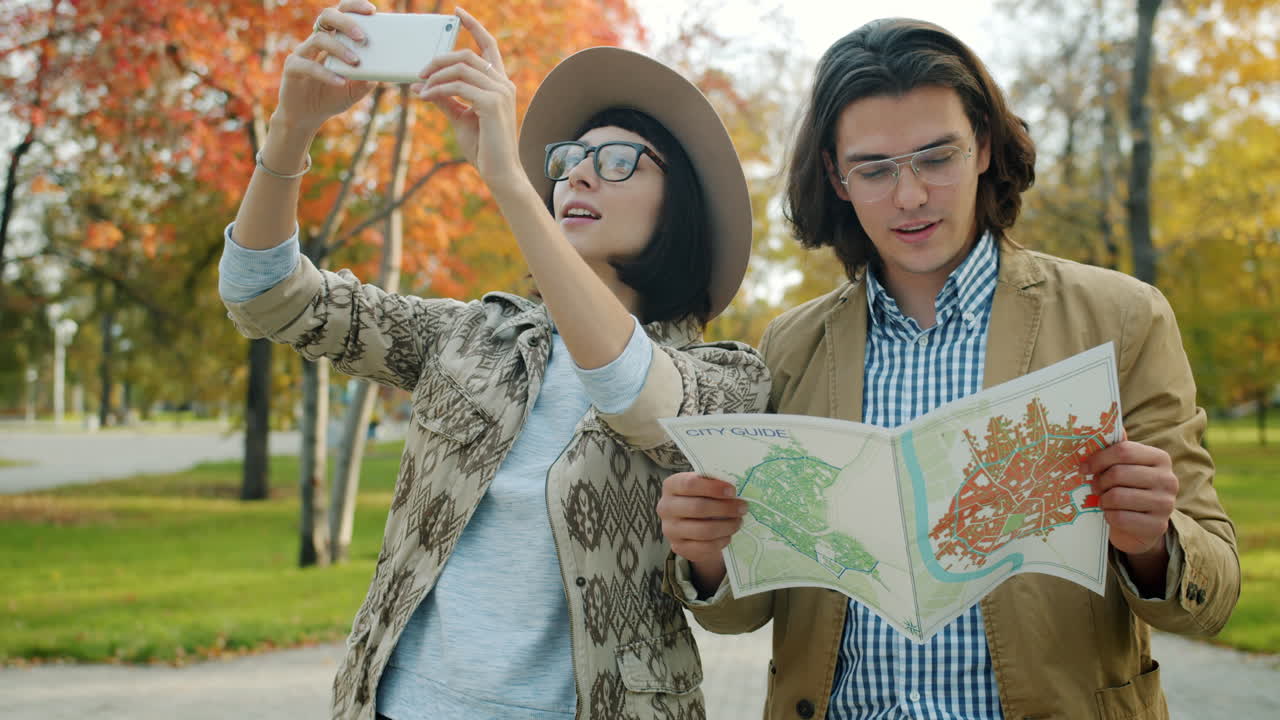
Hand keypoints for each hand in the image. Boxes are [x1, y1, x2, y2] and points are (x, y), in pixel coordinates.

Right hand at [276, 0, 378, 131]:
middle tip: (362, 37)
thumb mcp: (356, 89)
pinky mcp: (292, 68)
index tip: (372, 11)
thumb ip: (368, 79)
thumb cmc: (332, 97)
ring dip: (340, 49)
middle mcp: (316, 41)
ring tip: (355, 62)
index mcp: (333, 39)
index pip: (341, 13)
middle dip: (346, 22)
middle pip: (328, 16)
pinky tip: (340, 82)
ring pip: (319, 39)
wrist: (307, 117)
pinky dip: (326, 73)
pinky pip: (308, 66)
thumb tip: (384, 71)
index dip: (354, 7)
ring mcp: (302, 52)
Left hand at [411, 8, 521, 189]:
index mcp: (500, 83)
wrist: (499, 172)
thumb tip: (421, 85)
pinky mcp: (491, 104)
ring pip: (460, 68)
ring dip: (435, 75)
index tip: (457, 12)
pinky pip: (457, 87)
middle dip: (439, 58)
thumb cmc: (483, 147)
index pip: (489, 45)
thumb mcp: (460, 118)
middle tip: (419, 71)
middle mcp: (503, 84)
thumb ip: (445, 99)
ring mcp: (500, 92)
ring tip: (419, 86)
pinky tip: (425, 96)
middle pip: (467, 55)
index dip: (473, 26)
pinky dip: (437, 89)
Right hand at [656, 472, 748, 593]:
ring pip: (703, 530)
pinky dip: (721, 541)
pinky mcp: (678, 547)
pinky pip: (704, 547)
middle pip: (698, 508)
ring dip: (727, 526)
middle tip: (743, 507)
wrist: (689, 522)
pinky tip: (729, 535)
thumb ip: (714, 484)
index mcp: (671, 485)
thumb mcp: (703, 485)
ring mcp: (670, 529)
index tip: (733, 491)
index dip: (713, 487)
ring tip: (739, 521)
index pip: (690, 484)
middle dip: (725, 508)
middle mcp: (665, 507)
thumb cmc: (700, 497)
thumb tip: (735, 489)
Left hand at [1082, 434, 1177, 558]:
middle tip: (1095, 488)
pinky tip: (1113, 515)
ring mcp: (1165, 504)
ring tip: (1104, 501)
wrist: (1141, 527)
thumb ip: (1116, 449)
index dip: (1098, 459)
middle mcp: (1168, 479)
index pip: (1123, 450)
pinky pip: (1119, 517)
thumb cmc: (1128, 489)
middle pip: (1118, 473)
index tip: (1084, 468)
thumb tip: (1105, 428)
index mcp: (1160, 458)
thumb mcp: (1125, 467)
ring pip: (1117, 496)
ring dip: (1103, 500)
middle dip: (1099, 482)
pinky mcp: (1157, 526)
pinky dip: (1109, 516)